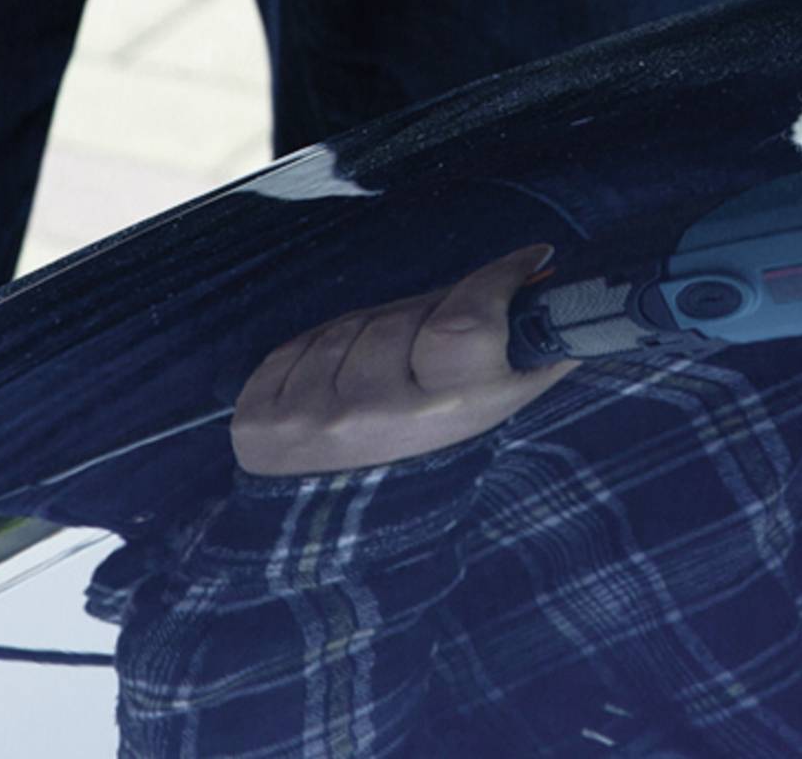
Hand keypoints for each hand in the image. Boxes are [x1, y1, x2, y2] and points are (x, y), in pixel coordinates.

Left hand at [231, 244, 581, 475]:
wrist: (351, 543)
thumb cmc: (438, 443)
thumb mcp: (494, 395)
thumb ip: (514, 330)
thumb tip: (542, 259)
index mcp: (450, 413)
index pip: (465, 323)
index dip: (496, 282)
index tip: (525, 268)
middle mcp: (377, 421)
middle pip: (394, 321)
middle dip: (413, 325)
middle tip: (421, 363)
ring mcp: (311, 426)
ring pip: (341, 332)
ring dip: (357, 347)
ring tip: (372, 393)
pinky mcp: (259, 428)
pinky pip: (288, 352)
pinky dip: (306, 365)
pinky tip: (328, 404)